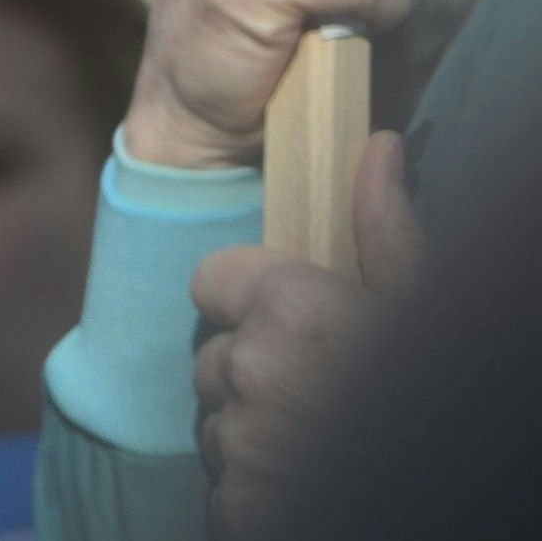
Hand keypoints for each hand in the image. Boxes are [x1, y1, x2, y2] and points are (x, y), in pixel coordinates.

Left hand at [191, 131, 423, 534]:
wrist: (442, 509)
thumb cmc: (439, 393)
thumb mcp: (422, 310)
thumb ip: (387, 236)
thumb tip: (378, 148)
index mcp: (289, 312)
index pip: (211, 281)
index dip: (252, 300)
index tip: (296, 320)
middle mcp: (246, 372)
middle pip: (216, 355)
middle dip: (257, 368)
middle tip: (329, 390)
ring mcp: (236, 446)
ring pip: (220, 420)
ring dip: (258, 428)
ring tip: (329, 438)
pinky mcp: (232, 508)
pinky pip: (227, 483)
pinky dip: (259, 487)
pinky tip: (313, 481)